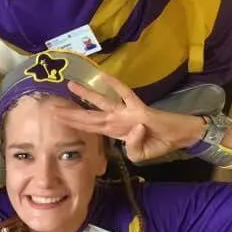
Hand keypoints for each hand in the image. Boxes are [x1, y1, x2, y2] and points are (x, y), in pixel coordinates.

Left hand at [50, 72, 204, 163]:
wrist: (180, 136)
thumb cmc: (160, 143)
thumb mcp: (140, 155)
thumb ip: (131, 148)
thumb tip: (134, 130)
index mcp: (114, 132)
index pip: (89, 128)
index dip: (74, 123)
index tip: (57, 118)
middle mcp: (116, 121)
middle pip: (89, 117)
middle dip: (70, 113)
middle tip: (51, 106)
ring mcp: (126, 113)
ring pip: (102, 103)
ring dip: (86, 95)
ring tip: (70, 86)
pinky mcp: (139, 108)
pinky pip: (125, 94)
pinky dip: (115, 85)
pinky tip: (103, 76)